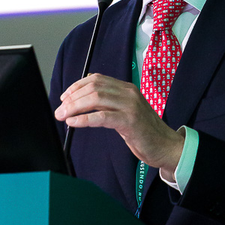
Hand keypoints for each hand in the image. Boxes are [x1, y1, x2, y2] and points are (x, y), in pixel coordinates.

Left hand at [54, 73, 184, 178]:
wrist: (165, 145)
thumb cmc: (143, 131)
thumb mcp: (126, 111)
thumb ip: (110, 103)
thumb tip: (83, 100)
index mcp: (126, 88)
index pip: (96, 79)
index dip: (77, 86)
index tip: (64, 97)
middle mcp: (128, 93)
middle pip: (94, 88)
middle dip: (72, 98)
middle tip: (59, 109)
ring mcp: (130, 106)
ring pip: (96, 99)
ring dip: (75, 107)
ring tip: (63, 116)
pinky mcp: (130, 121)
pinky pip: (102, 117)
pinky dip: (84, 119)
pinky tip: (73, 122)